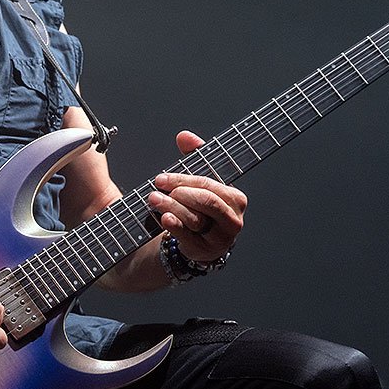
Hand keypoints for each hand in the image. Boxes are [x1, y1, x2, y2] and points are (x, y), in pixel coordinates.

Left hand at [147, 130, 245, 262]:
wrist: (194, 244)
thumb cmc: (196, 208)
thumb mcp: (196, 182)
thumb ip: (193, 156)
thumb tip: (184, 136)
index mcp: (234, 198)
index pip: (208, 184)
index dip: (183, 179)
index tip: (161, 178)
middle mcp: (233, 218)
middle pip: (206, 201)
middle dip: (179, 192)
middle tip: (156, 189)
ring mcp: (222, 238)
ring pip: (197, 219)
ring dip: (172, 207)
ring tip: (154, 201)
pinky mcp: (207, 252)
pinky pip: (191, 238)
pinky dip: (176, 226)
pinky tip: (164, 218)